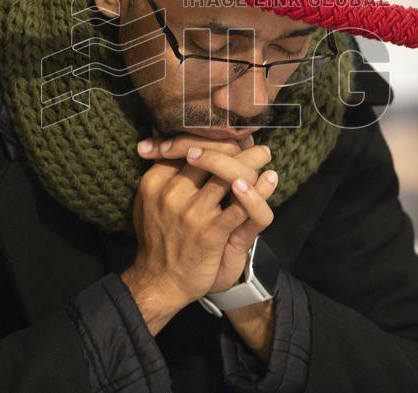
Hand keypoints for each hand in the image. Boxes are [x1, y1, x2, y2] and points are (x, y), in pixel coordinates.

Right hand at [135, 135, 278, 292]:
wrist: (160, 282)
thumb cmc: (158, 239)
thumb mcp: (148, 202)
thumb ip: (161, 175)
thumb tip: (174, 144)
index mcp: (155, 181)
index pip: (187, 147)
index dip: (211, 138)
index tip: (229, 136)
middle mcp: (171, 192)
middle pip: (211, 155)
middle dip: (236, 146)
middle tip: (253, 143)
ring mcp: (192, 212)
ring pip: (229, 175)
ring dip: (252, 162)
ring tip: (264, 155)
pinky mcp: (211, 232)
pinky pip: (241, 206)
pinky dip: (258, 192)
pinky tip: (269, 181)